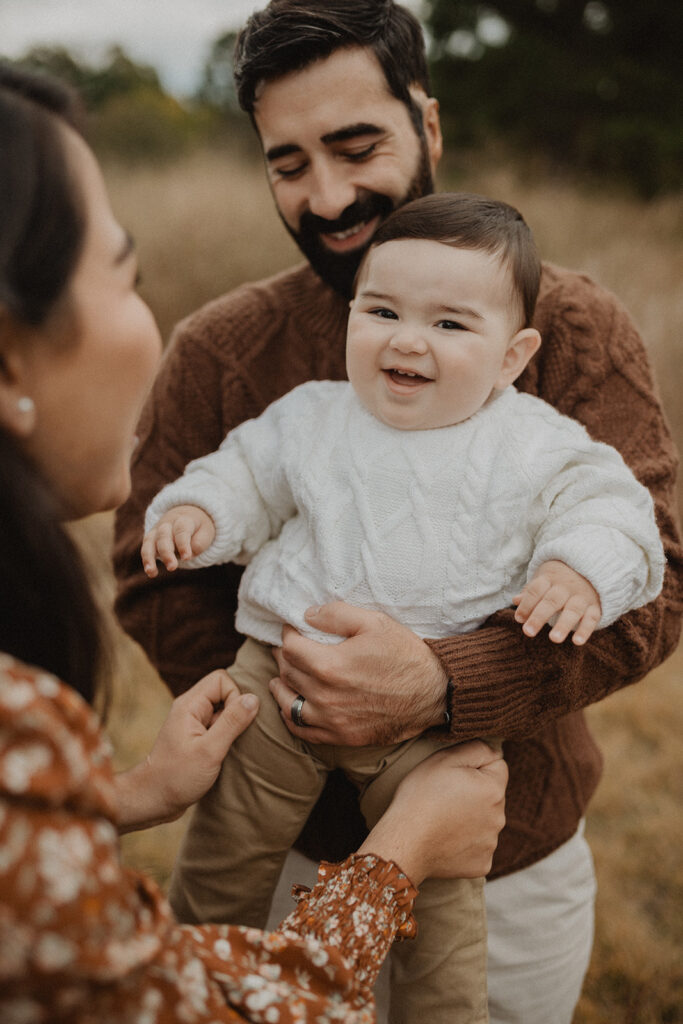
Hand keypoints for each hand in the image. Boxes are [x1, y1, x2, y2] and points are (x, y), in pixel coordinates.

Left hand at [115, 669, 258, 831]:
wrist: (153, 800)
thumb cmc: (177, 777)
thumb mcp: (209, 751)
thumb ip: (232, 722)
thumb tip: (254, 698)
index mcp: (189, 705)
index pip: (221, 679)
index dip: (235, 697)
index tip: (233, 724)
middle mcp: (190, 708)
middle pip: (224, 691)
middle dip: (236, 711)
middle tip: (232, 737)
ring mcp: (193, 722)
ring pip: (223, 709)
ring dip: (232, 726)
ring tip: (227, 748)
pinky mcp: (196, 736)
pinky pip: (218, 724)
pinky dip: (226, 736)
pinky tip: (224, 754)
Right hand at [141, 504, 215, 576]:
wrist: (187, 515)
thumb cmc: (198, 528)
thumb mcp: (206, 532)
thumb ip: (199, 543)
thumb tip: (187, 556)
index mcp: (184, 519)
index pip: (181, 530)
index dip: (183, 544)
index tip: (186, 558)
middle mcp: (168, 523)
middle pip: (163, 536)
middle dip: (166, 552)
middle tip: (172, 567)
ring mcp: (157, 530)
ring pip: (150, 541)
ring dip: (149, 557)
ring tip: (151, 572)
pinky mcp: (151, 539)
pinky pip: (146, 548)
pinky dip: (146, 560)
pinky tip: (151, 573)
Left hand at [270, 602, 447, 745]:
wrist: (434, 693)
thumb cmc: (405, 655)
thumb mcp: (374, 622)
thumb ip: (336, 615)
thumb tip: (307, 615)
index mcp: (330, 665)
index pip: (290, 648)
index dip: (288, 634)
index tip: (293, 629)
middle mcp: (325, 696)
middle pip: (288, 673)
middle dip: (285, 657)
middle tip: (290, 647)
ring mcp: (332, 720)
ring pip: (288, 703)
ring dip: (282, 686)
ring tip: (284, 675)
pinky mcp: (341, 736)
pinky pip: (303, 730)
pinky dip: (292, 717)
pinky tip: (293, 704)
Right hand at [358, 741, 507, 885]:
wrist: (405, 841)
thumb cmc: (420, 796)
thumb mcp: (444, 758)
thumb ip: (476, 748)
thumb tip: (495, 749)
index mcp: (494, 789)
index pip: (498, 765)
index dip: (475, 765)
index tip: (454, 775)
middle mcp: (500, 818)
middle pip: (492, 795)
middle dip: (474, 792)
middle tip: (444, 796)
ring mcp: (491, 844)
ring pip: (485, 821)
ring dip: (471, 818)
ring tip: (443, 818)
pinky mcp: (482, 864)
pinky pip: (478, 846)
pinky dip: (465, 842)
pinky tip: (445, 839)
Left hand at [513, 559, 601, 644]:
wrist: (590, 568)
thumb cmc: (558, 579)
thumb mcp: (543, 579)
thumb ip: (530, 592)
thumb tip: (515, 600)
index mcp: (550, 578)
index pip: (536, 590)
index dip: (526, 604)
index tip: (519, 619)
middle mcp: (566, 587)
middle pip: (551, 601)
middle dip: (539, 616)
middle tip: (528, 632)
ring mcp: (581, 597)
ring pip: (572, 611)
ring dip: (563, 625)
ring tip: (554, 639)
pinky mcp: (595, 607)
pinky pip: (591, 619)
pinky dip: (585, 630)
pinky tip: (577, 642)